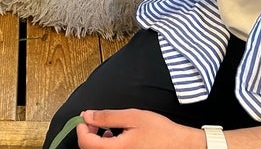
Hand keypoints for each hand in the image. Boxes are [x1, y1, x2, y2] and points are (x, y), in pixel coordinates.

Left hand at [76, 109, 204, 148]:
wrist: (179, 145)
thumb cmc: (160, 132)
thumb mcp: (132, 117)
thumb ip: (107, 117)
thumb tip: (87, 116)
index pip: (86, 143)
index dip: (80, 128)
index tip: (83, 118)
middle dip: (87, 134)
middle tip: (92, 120)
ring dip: (95, 141)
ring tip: (105, 128)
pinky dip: (106, 146)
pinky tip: (114, 137)